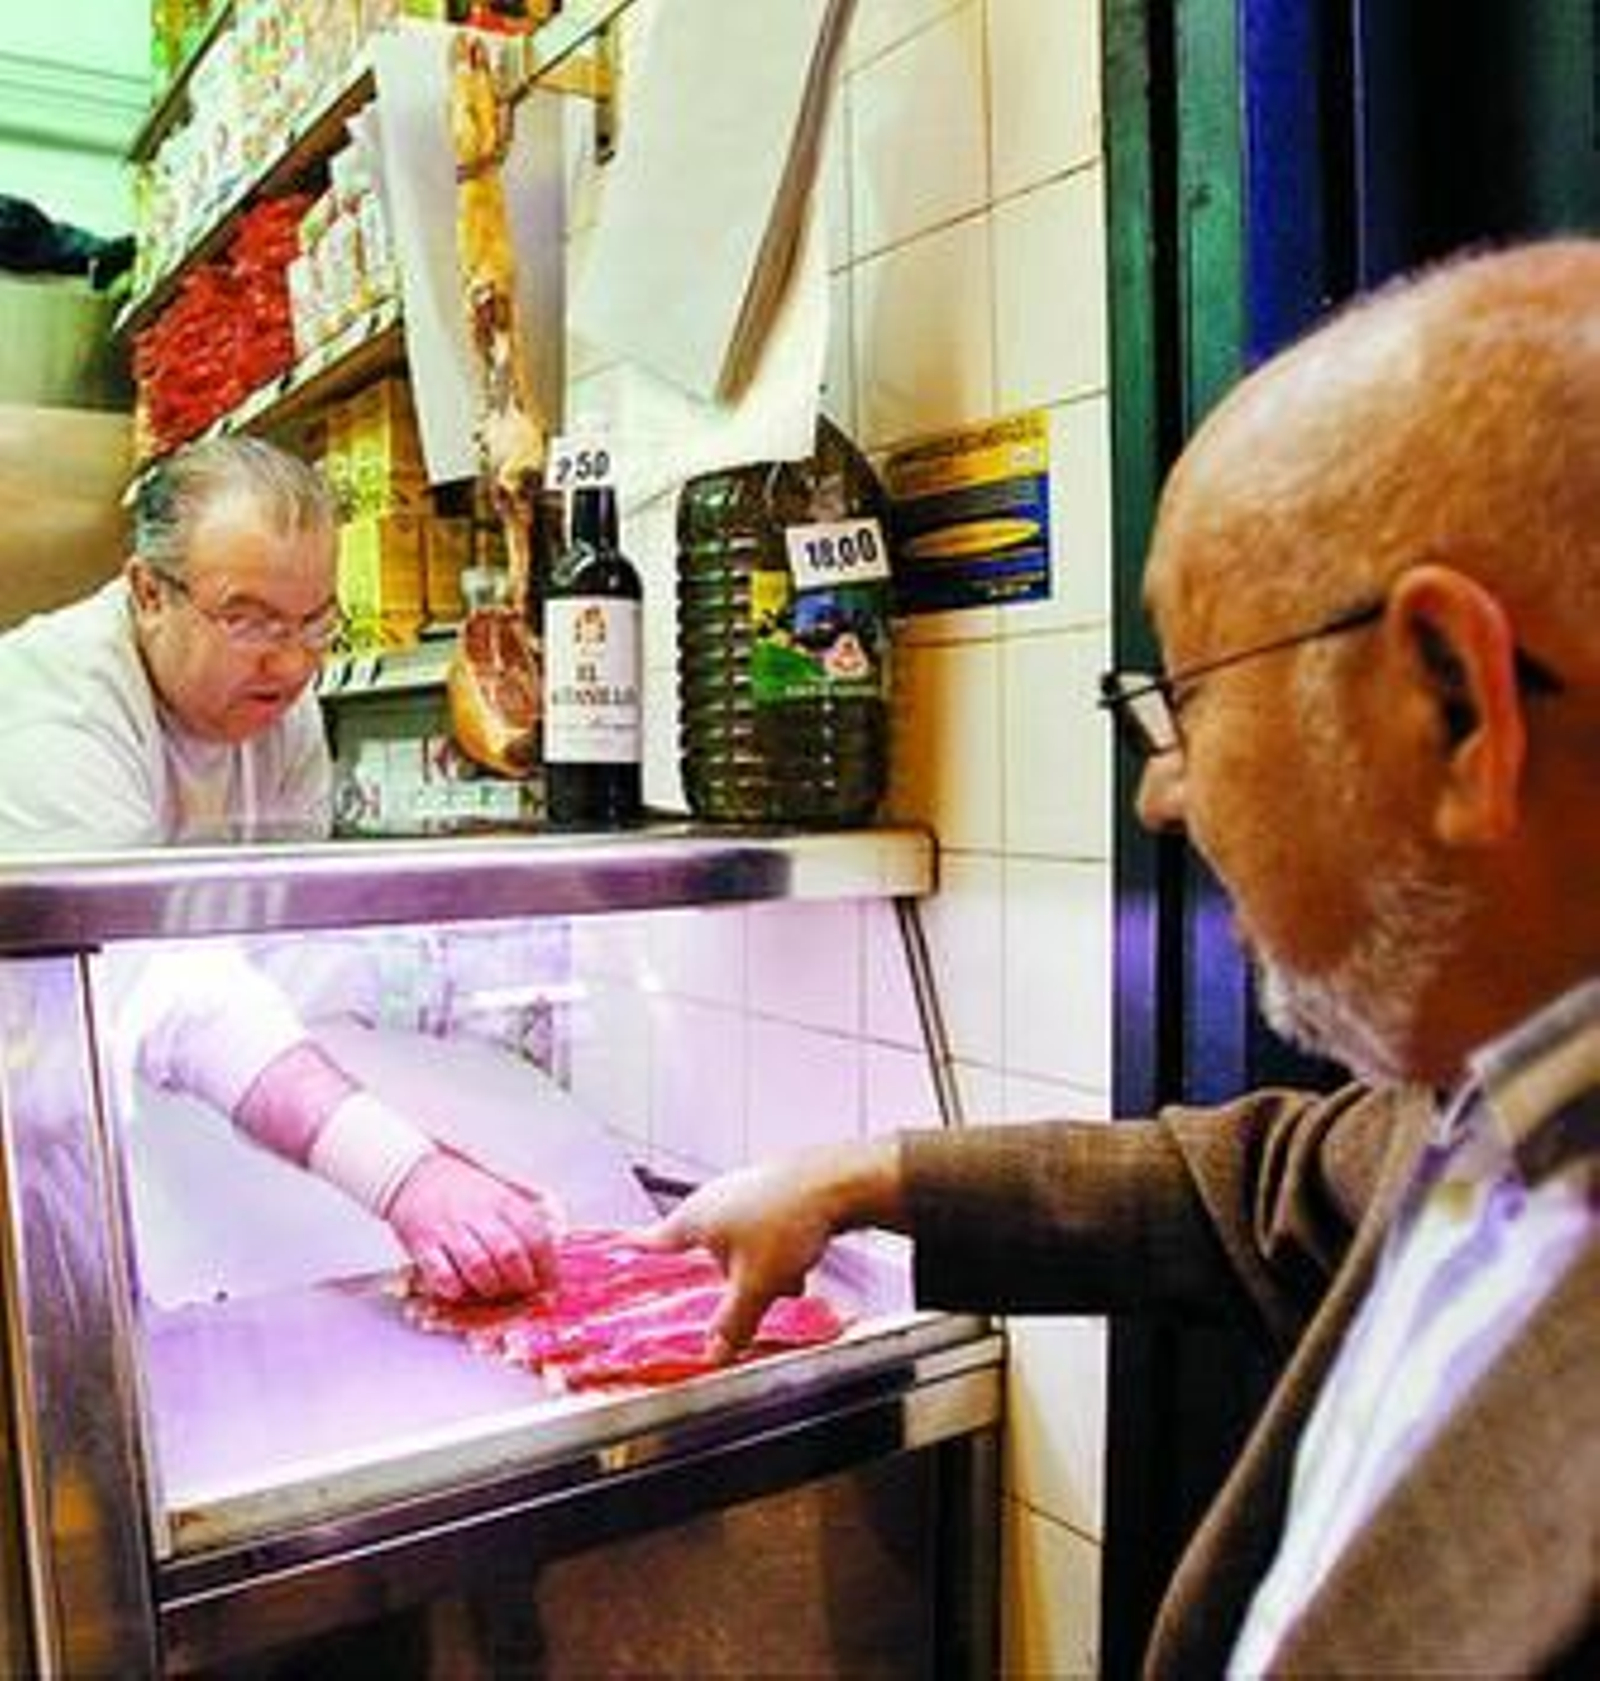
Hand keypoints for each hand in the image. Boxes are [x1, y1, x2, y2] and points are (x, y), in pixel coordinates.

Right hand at [387, 1152, 561, 1300]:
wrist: (414, 1175)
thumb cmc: (462, 1189)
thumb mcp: (499, 1192)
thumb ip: (524, 1218)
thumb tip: (552, 1249)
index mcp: (503, 1201)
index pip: (536, 1236)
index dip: (547, 1265)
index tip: (549, 1282)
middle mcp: (478, 1214)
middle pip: (509, 1254)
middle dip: (521, 1281)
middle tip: (521, 1291)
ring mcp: (450, 1230)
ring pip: (479, 1267)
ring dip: (491, 1287)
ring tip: (493, 1290)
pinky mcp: (423, 1245)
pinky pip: (443, 1276)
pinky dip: (456, 1289)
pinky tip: (461, 1287)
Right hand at [633, 1142, 898, 1360]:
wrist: (837, 1181)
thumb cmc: (786, 1222)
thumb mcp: (755, 1285)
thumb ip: (732, 1323)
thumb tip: (713, 1355)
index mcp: (696, 1217)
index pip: (658, 1239)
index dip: (641, 1248)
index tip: (625, 1245)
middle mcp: (714, 1197)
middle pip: (708, 1248)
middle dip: (730, 1277)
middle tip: (751, 1295)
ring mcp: (744, 1187)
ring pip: (742, 1240)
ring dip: (759, 1265)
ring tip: (788, 1279)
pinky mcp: (773, 1186)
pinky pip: (765, 1227)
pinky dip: (777, 1246)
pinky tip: (800, 1259)